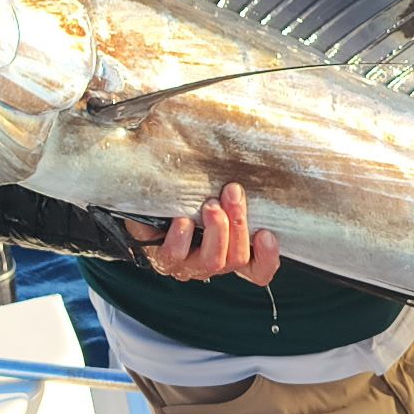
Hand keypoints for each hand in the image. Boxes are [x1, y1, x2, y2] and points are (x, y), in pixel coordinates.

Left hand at [124, 183, 280, 286]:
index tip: (266, 232)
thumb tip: (267, 144)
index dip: (267, 257)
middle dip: (239, 224)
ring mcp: (188, 264)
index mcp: (231, 249)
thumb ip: (237, 182)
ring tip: (210, 205)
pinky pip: (175, 256)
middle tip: (233, 192)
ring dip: (216, 231)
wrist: (145, 195)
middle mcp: (213, 261)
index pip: (259, 270)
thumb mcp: (217, 186)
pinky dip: (182, 238)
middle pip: (237, 258)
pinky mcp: (162, 257)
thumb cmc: (191, 190)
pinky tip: (182, 219)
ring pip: (212, 262)